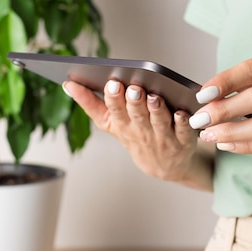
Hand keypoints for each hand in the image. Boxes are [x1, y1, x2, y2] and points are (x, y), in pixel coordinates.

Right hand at [63, 79, 210, 188]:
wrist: (164, 166)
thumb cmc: (135, 136)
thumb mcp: (109, 124)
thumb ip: (90, 103)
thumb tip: (68, 84)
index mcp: (121, 125)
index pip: (114, 111)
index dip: (113, 98)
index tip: (111, 83)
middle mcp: (141, 132)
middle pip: (136, 115)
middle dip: (133, 102)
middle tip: (132, 88)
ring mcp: (162, 138)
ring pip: (158, 122)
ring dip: (156, 110)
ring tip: (154, 97)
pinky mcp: (183, 141)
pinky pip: (183, 131)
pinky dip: (183, 122)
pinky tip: (181, 112)